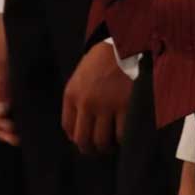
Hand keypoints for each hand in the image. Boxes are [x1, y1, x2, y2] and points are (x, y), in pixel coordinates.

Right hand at [0, 16, 18, 145]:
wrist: (22, 16)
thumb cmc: (9, 34)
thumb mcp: (4, 58)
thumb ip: (2, 85)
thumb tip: (0, 112)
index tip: (13, 132)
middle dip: (1, 129)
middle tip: (18, 139)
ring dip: (7, 125)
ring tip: (20, 135)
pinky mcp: (9, 84)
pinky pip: (8, 103)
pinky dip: (13, 115)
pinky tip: (24, 121)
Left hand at [61, 40, 131, 154]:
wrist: (125, 43)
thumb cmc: (103, 60)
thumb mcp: (81, 76)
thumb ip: (77, 99)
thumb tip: (78, 130)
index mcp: (72, 94)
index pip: (68, 128)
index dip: (77, 139)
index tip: (86, 141)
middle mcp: (87, 102)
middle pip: (83, 140)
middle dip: (90, 150)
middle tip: (99, 150)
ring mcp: (107, 105)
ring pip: (102, 141)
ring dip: (107, 148)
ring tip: (113, 145)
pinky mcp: (126, 105)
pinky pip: (122, 134)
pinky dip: (123, 140)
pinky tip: (125, 136)